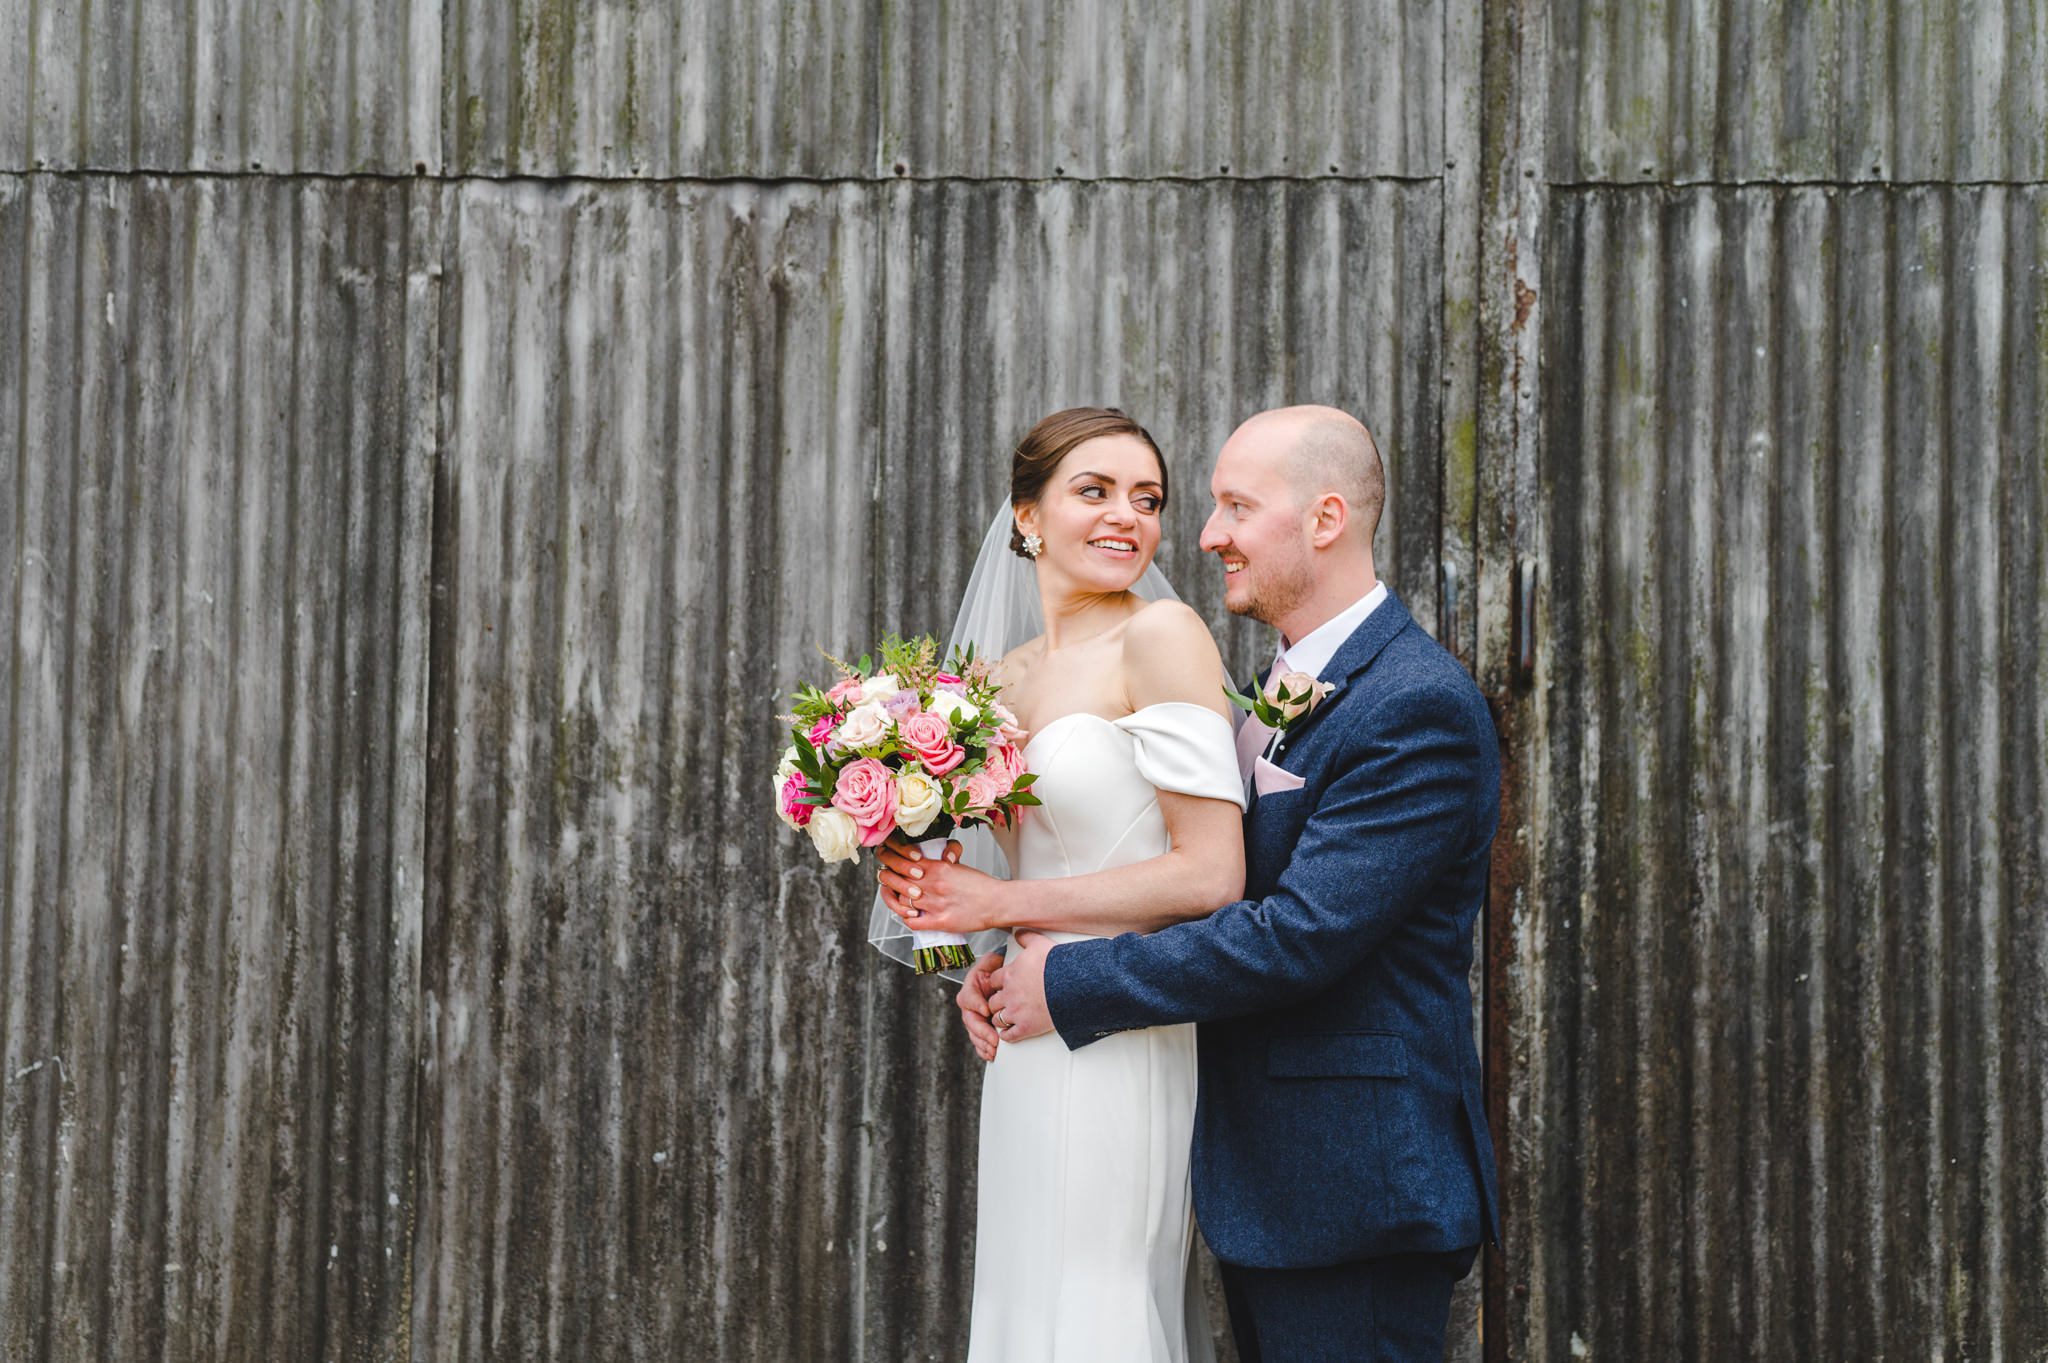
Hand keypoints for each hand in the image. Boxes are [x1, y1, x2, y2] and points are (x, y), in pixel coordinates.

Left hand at [876, 839, 1006, 934]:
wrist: (997, 902)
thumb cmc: (980, 885)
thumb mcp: (958, 866)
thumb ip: (940, 861)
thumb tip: (927, 859)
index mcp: (937, 867)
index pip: (903, 857)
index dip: (889, 856)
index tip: (885, 855)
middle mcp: (932, 884)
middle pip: (895, 878)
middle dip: (885, 875)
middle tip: (884, 874)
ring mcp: (935, 904)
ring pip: (901, 900)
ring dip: (894, 898)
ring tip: (895, 895)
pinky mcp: (940, 922)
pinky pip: (912, 922)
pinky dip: (906, 918)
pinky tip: (909, 915)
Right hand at [955, 950, 1004, 1061]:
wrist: (1003, 978)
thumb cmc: (998, 968)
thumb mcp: (993, 960)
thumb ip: (991, 960)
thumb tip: (996, 958)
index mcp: (971, 987)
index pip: (968, 997)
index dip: (976, 1003)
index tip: (986, 1010)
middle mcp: (970, 1004)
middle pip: (970, 1020)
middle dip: (982, 1031)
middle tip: (994, 1039)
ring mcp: (974, 1017)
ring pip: (973, 1033)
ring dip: (982, 1043)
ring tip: (993, 1050)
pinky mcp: (980, 1027)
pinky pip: (978, 1041)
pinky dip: (983, 1049)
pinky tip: (990, 1055)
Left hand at [986, 929, 1054, 1042]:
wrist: (1074, 986)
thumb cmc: (1059, 966)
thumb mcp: (1040, 944)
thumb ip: (1026, 937)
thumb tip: (1018, 932)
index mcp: (1010, 975)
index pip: (993, 981)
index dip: (997, 984)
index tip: (1001, 986)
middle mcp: (1009, 994)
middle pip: (993, 1001)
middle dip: (997, 1002)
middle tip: (1003, 1002)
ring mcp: (1016, 1012)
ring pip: (997, 1018)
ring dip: (1000, 1018)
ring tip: (1007, 1017)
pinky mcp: (1026, 1027)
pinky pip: (1009, 1035)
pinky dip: (1007, 1035)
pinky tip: (1010, 1033)